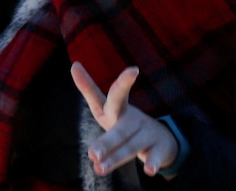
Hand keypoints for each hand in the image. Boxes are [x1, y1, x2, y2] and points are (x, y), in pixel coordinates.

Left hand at [71, 63, 177, 177]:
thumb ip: (90, 91)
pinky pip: (154, 156)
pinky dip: (152, 162)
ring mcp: (147, 133)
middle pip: (120, 131)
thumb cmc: (125, 123)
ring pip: (131, 146)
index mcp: (118, 109)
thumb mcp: (108, 109)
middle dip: (107, 142)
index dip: (117, 83)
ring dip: (116, 158)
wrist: (162, 140)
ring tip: (100, 168)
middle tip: (92, 153)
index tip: (125, 69)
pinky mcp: (158, 148)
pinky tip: (149, 170)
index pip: (113, 95)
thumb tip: (73, 65)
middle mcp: (133, 119)